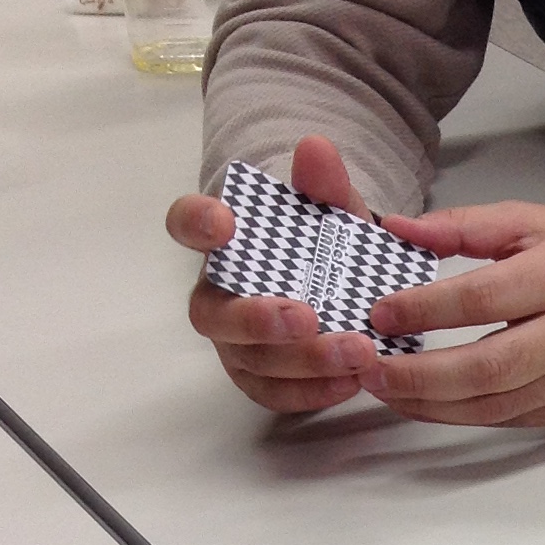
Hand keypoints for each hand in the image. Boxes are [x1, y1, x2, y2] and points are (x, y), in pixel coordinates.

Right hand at [167, 135, 384, 410]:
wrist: (349, 287)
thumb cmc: (325, 247)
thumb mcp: (334, 213)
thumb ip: (324, 186)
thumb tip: (316, 149)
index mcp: (224, 244)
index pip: (186, 225)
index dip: (196, 223)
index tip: (224, 222)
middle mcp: (218, 295)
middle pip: (213, 315)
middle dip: (257, 319)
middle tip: (307, 317)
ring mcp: (235, 344)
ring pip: (250, 361)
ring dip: (303, 361)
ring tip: (358, 351)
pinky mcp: (260, 380)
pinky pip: (274, 395)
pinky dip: (311, 393)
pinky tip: (349, 383)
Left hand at [358, 204, 544, 427]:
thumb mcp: (536, 221)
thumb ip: (465, 226)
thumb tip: (398, 231)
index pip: (484, 299)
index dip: (426, 310)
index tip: (380, 313)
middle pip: (487, 367)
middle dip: (420, 375)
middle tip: (371, 368)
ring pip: (492, 405)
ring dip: (430, 403)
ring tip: (384, 389)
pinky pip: (504, 419)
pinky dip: (457, 414)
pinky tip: (423, 402)